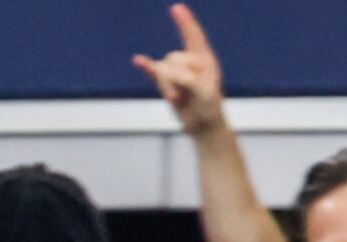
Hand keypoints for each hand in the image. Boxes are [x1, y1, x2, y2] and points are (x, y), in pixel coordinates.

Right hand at [132, 4, 226, 136]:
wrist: (202, 126)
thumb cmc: (209, 108)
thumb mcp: (204, 93)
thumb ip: (187, 80)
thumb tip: (167, 74)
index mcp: (204, 59)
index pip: (193, 36)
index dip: (185, 22)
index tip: (176, 8)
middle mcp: (190, 61)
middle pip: (173, 58)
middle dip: (177, 78)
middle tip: (189, 95)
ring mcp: (176, 72)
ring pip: (162, 70)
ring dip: (168, 87)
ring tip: (180, 99)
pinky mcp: (165, 83)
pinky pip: (152, 72)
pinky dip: (145, 66)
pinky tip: (137, 60)